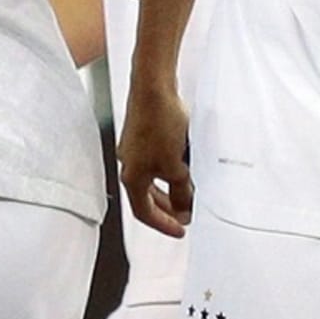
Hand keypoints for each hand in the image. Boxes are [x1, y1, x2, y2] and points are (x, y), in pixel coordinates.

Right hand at [120, 74, 194, 236]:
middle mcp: (129, 164)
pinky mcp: (143, 133)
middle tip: (187, 214)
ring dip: (170, 188)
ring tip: (190, 192)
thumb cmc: (160, 123)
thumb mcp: (177, 167)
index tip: (180, 231)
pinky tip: (186, 164)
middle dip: (168, 208)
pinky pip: (156, 160)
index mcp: (132, 177)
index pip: (144, 213)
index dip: (163, 225)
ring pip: (153, 178)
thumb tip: (186, 210)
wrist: (153, 87)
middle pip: (147, 197)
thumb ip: (182, 193)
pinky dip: (170, 169)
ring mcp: (134, 148)